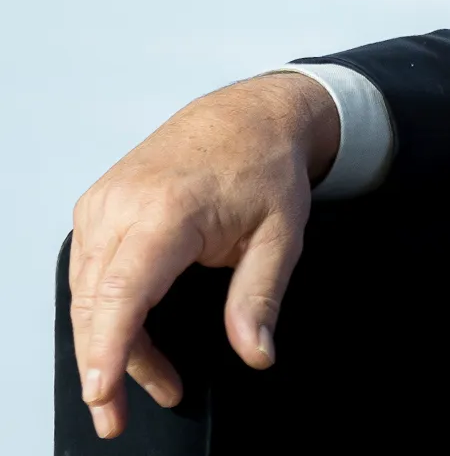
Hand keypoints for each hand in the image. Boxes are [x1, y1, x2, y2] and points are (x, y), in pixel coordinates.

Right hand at [69, 73, 337, 438]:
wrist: (249, 114)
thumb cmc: (265, 165)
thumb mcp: (282, 234)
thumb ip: (260, 298)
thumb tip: (256, 352)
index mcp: (167, 210)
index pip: (122, 292)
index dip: (108, 348)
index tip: (102, 392)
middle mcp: (121, 205)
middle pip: (95, 304)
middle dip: (104, 366)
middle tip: (120, 415)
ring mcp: (102, 204)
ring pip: (86, 295)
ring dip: (111, 343)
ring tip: (157, 381)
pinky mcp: (96, 208)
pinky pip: (89, 274)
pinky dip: (108, 311)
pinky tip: (136, 338)